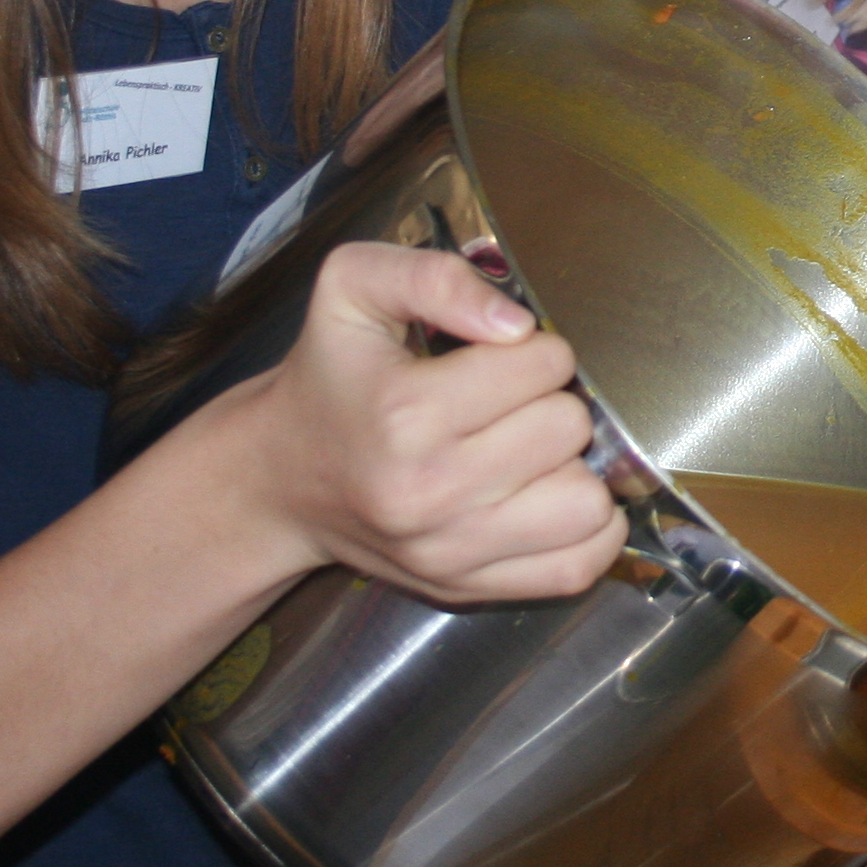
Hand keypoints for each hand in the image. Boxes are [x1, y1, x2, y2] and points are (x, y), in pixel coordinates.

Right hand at [210, 242, 621, 604]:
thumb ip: (434, 276)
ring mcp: (449, 552)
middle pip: (569, 429)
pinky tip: (548, 498)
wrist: (280, 479)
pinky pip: (577, 567)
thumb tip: (516, 324)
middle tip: (508, 406)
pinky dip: (586, 532)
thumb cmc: (329, 377)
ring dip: (572, 470)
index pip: (546, 364)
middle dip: (551, 404)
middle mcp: (428, 492)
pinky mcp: (466, 590)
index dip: (533, 348)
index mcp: (404, 412)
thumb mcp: (352, 288)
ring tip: (529, 453)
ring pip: (587, 503)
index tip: (494, 360)